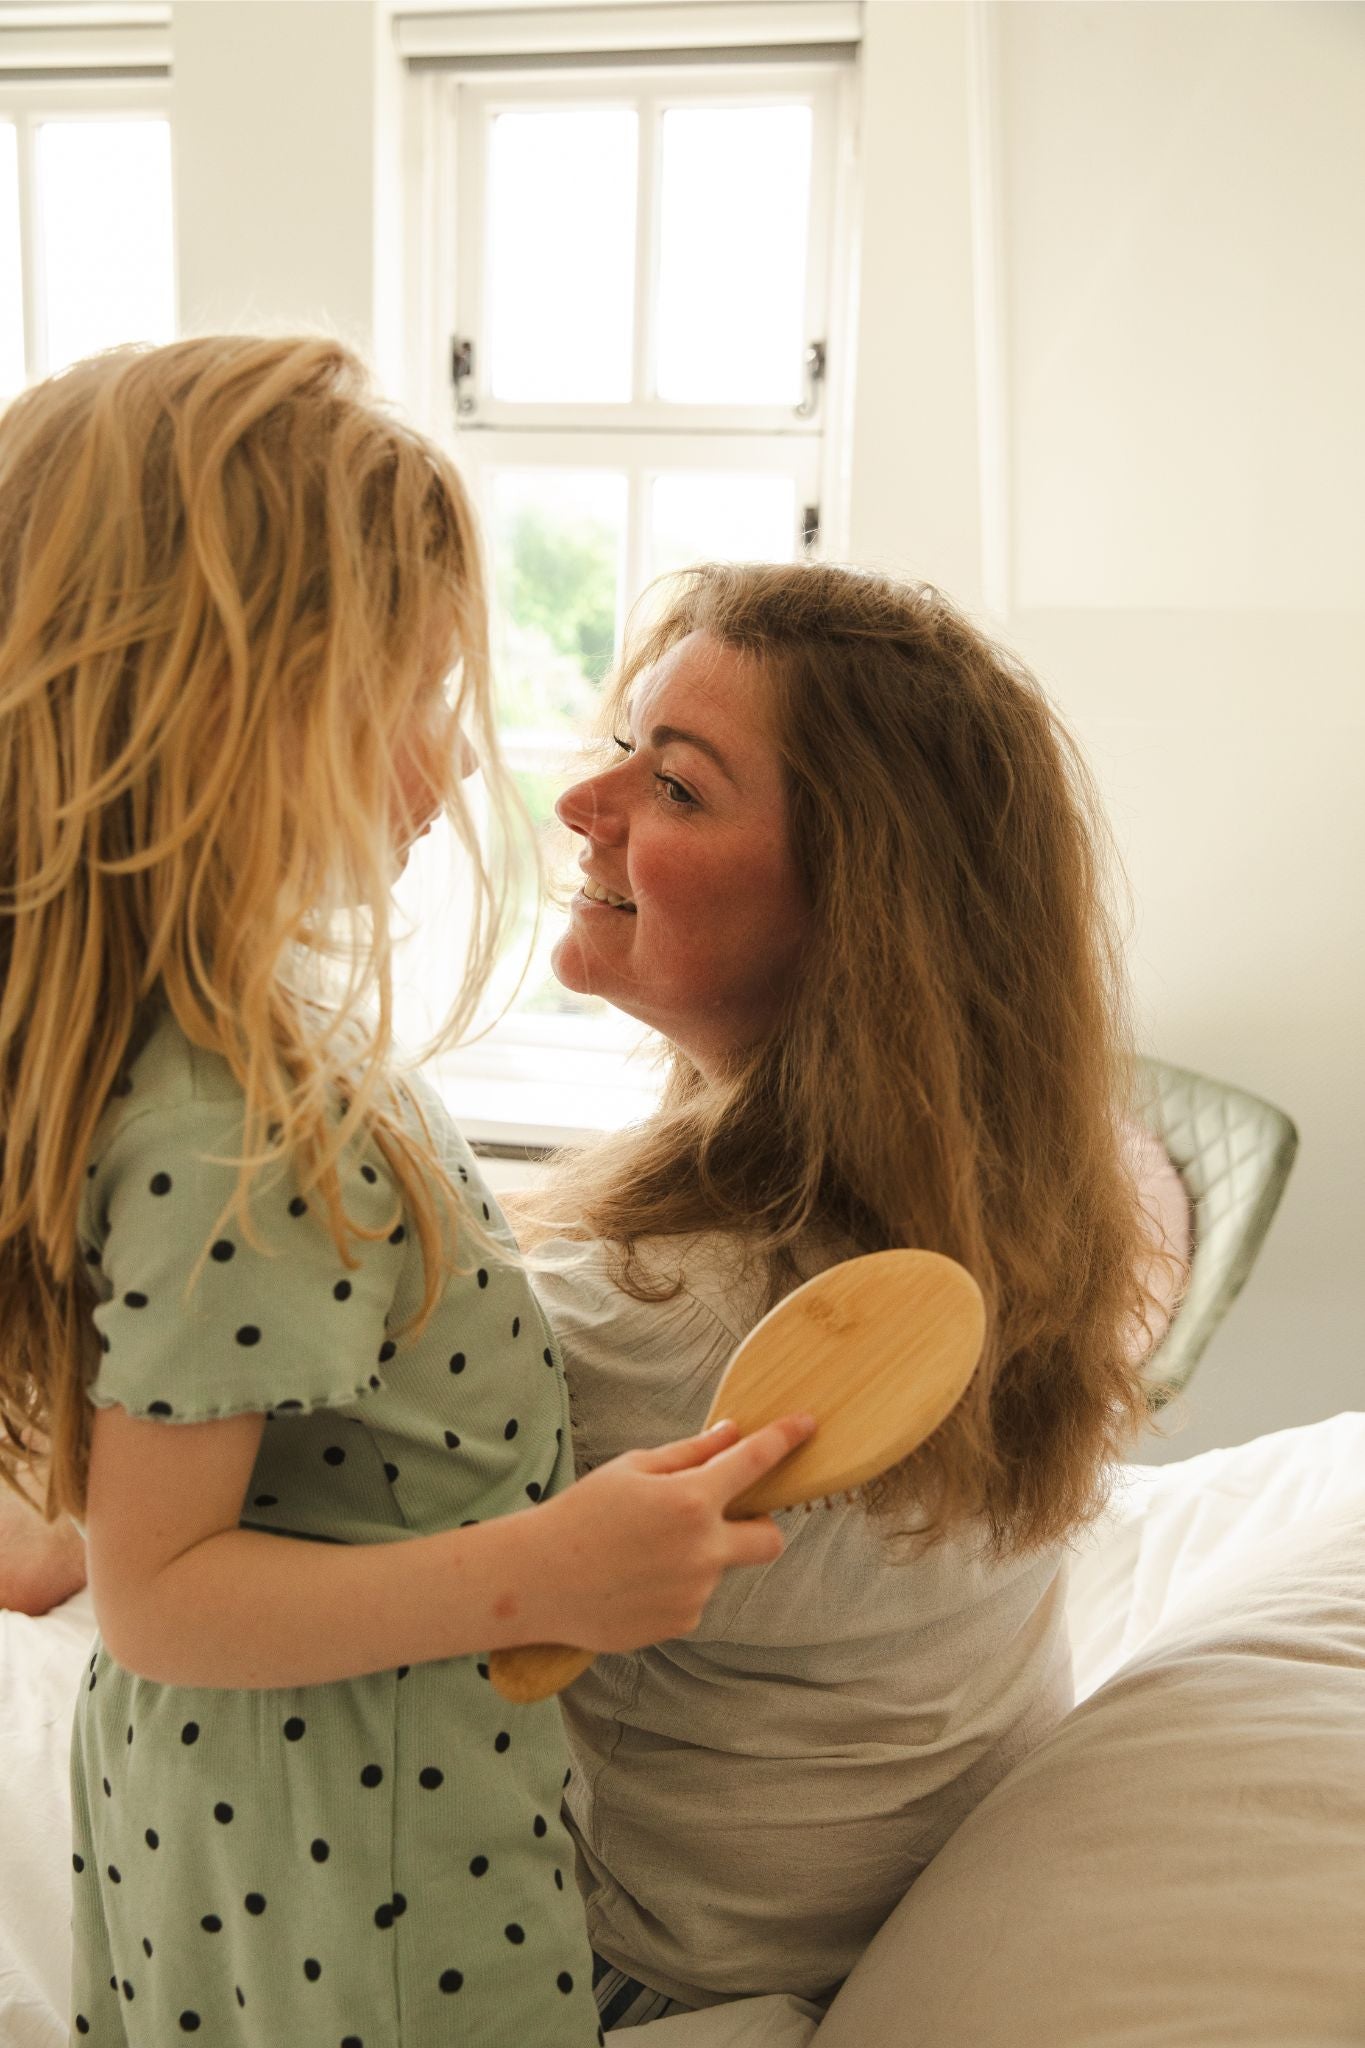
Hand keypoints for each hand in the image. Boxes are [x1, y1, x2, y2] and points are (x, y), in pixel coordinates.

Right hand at [529, 1412, 816, 1654]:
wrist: (537, 1581)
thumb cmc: (580, 1515)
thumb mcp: (631, 1470)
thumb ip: (689, 1454)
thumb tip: (731, 1434)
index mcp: (690, 1499)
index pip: (753, 1462)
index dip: (785, 1439)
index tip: (807, 1425)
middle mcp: (703, 1548)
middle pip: (770, 1539)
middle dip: (760, 1526)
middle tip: (725, 1517)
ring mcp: (695, 1591)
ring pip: (719, 1567)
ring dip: (697, 1556)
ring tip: (640, 1552)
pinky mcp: (681, 1622)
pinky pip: (694, 1597)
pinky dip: (674, 1586)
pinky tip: (634, 1580)